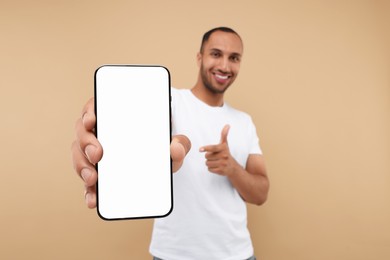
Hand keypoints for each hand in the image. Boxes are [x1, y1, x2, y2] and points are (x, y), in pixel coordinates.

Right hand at [71, 97, 190, 208]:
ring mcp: (97, 153)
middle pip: (83, 132)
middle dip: (86, 143)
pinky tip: (93, 199)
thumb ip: (180, 143)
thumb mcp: (176, 143)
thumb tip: (175, 149)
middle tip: (97, 155)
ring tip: (93, 180)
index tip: (91, 121)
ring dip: (82, 167)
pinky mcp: (98, 173)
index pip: (96, 107)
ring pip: (80, 155)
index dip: (89, 112)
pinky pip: (88, 180)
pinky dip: (88, 190)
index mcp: (117, 117)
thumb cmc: (164, 146)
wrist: (164, 163)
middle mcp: (102, 132)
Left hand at [200, 125, 238, 176]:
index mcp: (223, 148)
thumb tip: (227, 125)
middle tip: (216, 157)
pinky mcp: (221, 171)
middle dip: (209, 156)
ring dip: (209, 163)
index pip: (213, 148)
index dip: (206, 148)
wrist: (233, 167)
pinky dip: (211, 168)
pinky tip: (217, 167)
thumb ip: (224, 134)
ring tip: (216, 162)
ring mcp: (223, 164)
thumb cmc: (226, 153)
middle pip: (207, 156)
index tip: (200, 150)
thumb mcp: (225, 144)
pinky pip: (209, 169)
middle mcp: (224, 156)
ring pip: (207, 163)